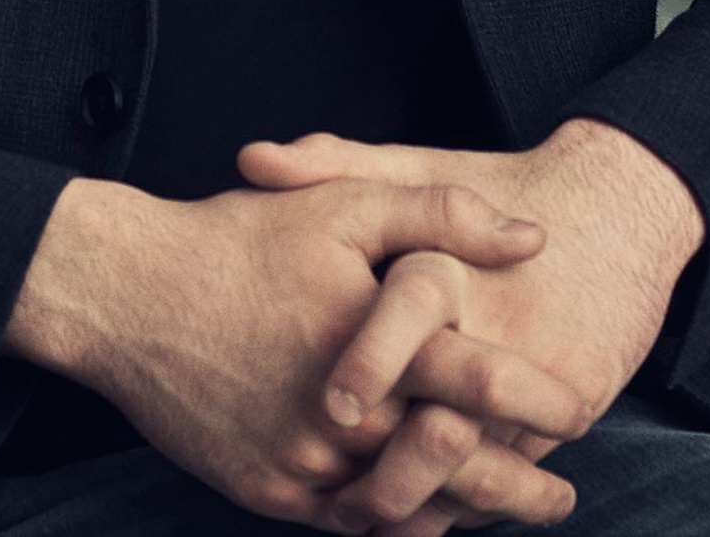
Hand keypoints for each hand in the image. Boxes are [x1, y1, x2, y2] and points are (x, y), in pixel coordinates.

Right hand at [3, 173, 595, 527]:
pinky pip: (346, 523)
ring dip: (460, 513)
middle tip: (563, 496)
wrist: (126, 295)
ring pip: (401, 506)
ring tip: (506, 513)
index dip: (541, 401)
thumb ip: (445, 214)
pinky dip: (392, 525)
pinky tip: (423, 520)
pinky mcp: (265, 490)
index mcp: (373, 345)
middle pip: (454, 468)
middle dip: (517, 487)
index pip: (481, 386)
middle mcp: (342, 420)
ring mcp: (301, 464)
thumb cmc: (237, 242)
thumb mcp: (344, 204)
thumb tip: (533, 237)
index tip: (583, 407)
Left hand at [240, 122, 705, 536]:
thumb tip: (251, 160)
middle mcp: (503, 324)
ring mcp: (545, 371)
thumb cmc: (504, 183)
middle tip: (346, 499)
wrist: (623, 210)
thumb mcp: (423, 165)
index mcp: (455, 262)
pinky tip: (422, 509)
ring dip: (429, 491)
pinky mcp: (577, 401)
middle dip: (398, 460)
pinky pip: (516, 463)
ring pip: (482, 456)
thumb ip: (338, 164)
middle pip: (453, 407)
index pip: (414, 307)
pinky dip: (469, 493)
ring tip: (369, 513)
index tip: (334, 403)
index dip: (373, 356)